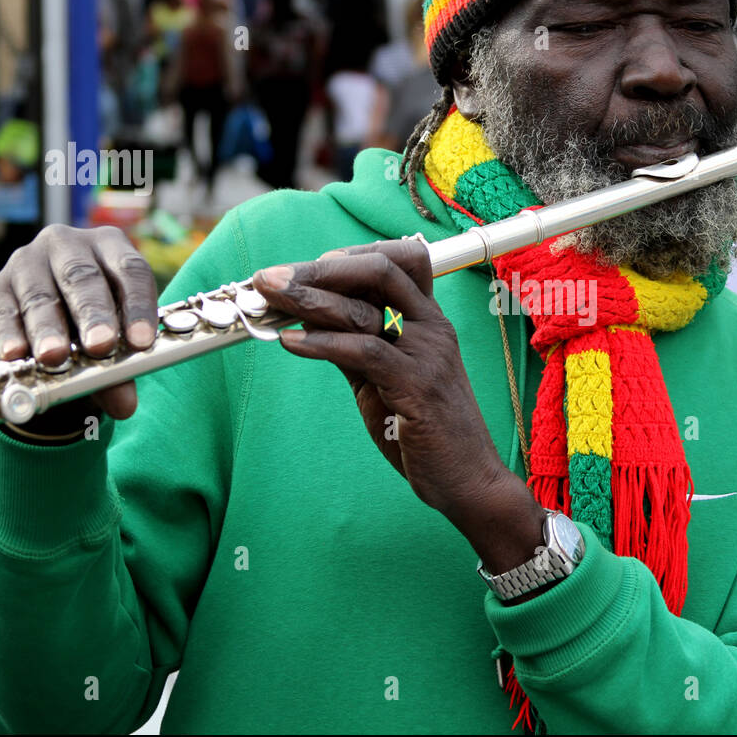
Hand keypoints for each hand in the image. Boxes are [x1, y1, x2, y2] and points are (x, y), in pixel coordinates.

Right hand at [0, 224, 158, 425]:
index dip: (138, 306)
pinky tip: (16, 356)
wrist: (51, 331)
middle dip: (92, 314)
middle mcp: (68, 244)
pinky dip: (10, 336)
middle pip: (83, 277)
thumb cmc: (94, 327)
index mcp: (111, 246)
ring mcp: (28, 261)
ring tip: (55, 359)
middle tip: (100, 346)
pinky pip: (4, 312)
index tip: (142, 342)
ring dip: (48, 330)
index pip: (131, 270)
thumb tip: (124, 405)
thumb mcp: (113, 344)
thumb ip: (120, 370)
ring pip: (40, 296)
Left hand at [251, 239, 524, 520]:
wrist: (467, 480)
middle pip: (377, 270)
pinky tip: (290, 342)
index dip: (345, 256)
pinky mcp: (417, 386)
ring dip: (307, 300)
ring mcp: (427, 353)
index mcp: (428, 319)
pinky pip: (363, 351)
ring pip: (363, 309)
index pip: (393, 260)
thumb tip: (307, 320)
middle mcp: (432, 326)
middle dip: (318, 269)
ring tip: (268, 299)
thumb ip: (356, 347)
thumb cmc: (425, 431)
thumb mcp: (385, 380)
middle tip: (269, 277)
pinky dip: (321, 343)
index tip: (301, 268)